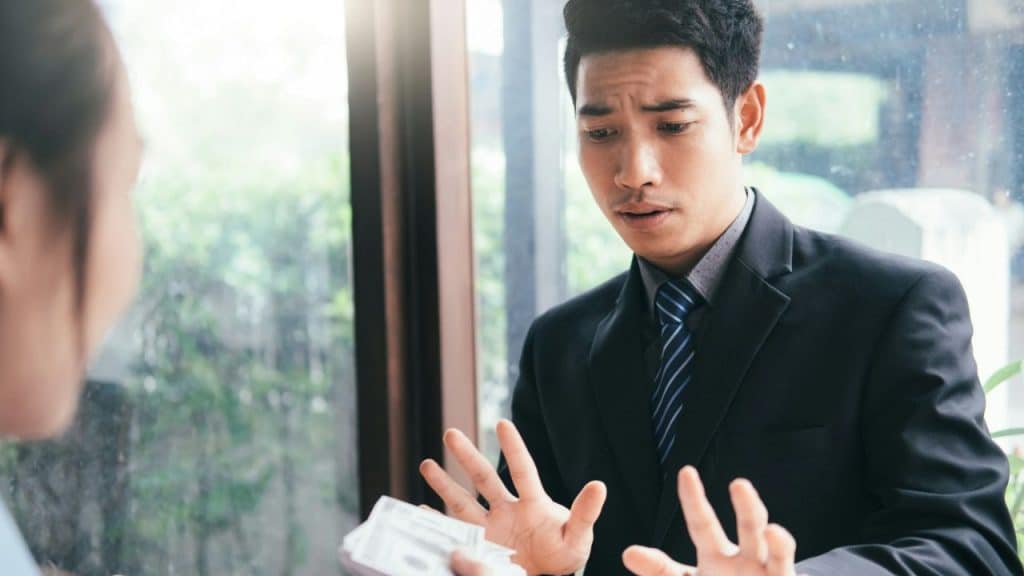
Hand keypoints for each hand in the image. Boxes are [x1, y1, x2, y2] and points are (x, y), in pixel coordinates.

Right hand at [420, 419, 606, 575]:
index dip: (514, 448)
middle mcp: (507, 509)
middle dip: (467, 456)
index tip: (503, 423)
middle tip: (450, 433)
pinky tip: (420, 511)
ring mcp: (491, 527)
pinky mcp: (479, 546)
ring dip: (444, 484)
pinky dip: (437, 523)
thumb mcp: (578, 536)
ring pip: (463, 501)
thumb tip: (599, 485)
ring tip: (426, 463)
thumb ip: (585, 513)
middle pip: (484, 478)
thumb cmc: (566, 553)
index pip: (523, 471)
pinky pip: (455, 532)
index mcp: (533, 504)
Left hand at [623, 466, 796, 575]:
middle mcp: (743, 558)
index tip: (686, 471)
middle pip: (747, 526)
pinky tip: (776, 534)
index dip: (694, 498)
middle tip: (739, 484)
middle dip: (747, 505)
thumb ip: (659, 569)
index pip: (702, 522)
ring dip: (772, 535)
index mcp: (715, 554)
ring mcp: (764, 570)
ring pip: (769, 545)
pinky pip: (782, 565)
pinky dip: (779, 548)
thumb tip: (628, 552)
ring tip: (769, 526)